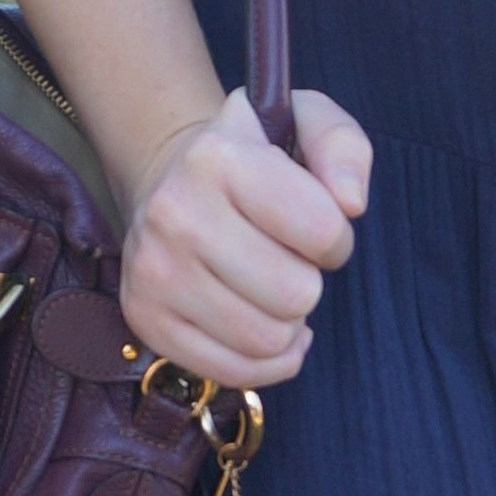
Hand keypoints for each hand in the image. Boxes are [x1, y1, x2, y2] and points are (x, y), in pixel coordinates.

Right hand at [119, 88, 371, 389]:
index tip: (315, 225)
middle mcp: (174, 213)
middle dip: (309, 281)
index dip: (337, 237)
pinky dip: (266, 360)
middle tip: (288, 259)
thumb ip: (344, 148)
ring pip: (267, 340)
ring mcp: (153, 272)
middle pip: (295, 295)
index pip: (323, 230)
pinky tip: (263, 326)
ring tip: (271, 289)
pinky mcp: (144, 319)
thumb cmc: (254, 159)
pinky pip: (235, 372)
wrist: (169, 183)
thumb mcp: (306, 124)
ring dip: (288, 322)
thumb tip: (351, 202)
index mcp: (217, 157)